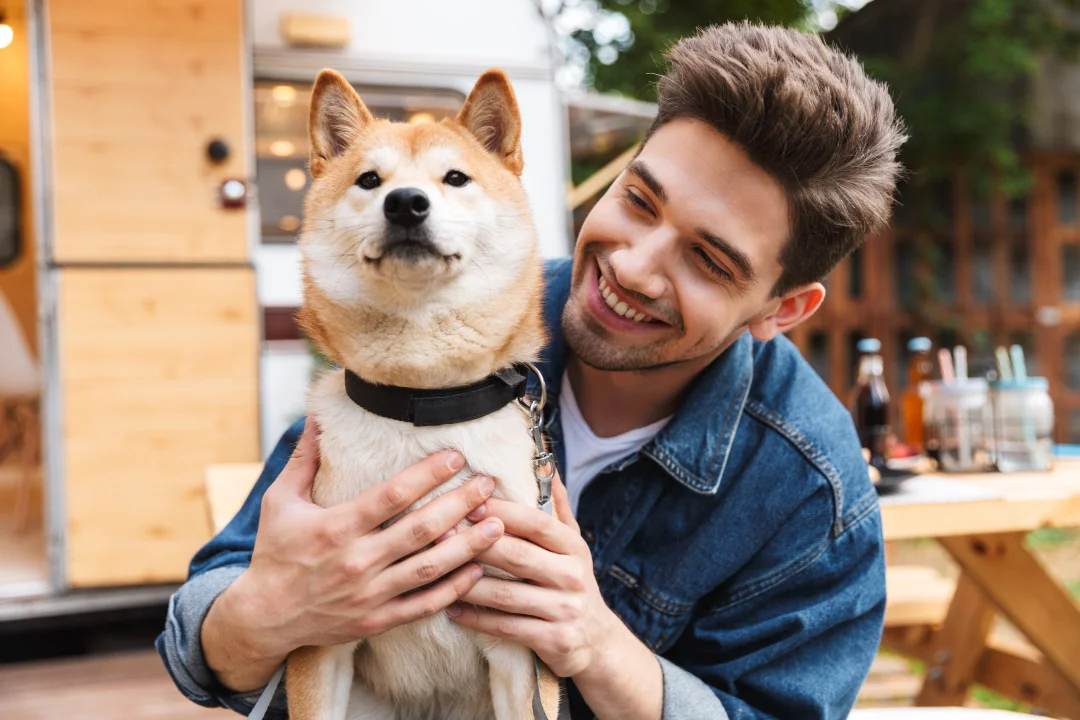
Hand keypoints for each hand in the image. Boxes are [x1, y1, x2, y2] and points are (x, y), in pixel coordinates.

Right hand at [203, 419, 505, 689]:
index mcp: (335, 527)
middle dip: (460, 504)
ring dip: (469, 546)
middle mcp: (357, 561)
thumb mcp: (279, 501)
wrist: (263, 618)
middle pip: (420, 529)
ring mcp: (369, 594)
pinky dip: (454, 589)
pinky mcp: (377, 620)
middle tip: (488, 484)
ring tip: (499, 525)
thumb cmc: (275, 553)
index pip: (391, 495)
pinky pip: (424, 605)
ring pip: (430, 568)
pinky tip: (478, 570)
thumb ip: (304, 458)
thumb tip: (316, 415)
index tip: (456, 456)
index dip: (427, 474)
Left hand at [445, 472, 617, 677]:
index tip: (470, 502)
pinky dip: (476, 618)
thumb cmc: (572, 581)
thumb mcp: (572, 544)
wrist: (597, 640)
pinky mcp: (554, 640)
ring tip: (436, 571)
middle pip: (517, 556)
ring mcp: (564, 609)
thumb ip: (557, 506)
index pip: (537, 523)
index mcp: (573, 547)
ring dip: (467, 583)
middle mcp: (572, 576)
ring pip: (506, 594)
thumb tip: (546, 463)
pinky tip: (451, 608)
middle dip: (476, 544)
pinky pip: (506, 627)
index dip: (503, 512)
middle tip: (439, 534)